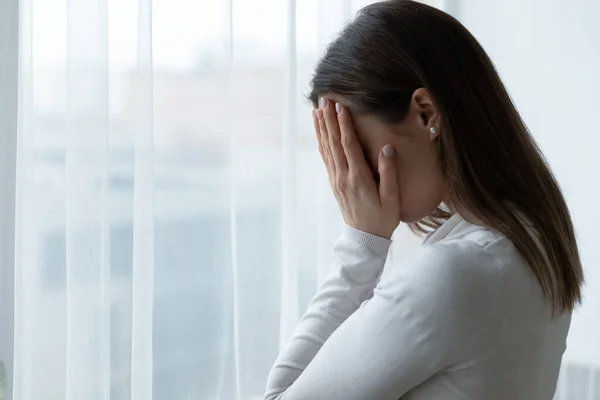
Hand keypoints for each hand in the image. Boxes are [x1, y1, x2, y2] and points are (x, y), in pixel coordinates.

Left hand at [313, 98, 400, 238]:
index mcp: (358, 178)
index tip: (341, 105)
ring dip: (322, 127)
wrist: (364, 239)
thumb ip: (389, 173)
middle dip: (329, 119)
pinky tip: (320, 130)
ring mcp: (336, 179)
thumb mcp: (392, 198)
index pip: (349, 145)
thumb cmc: (383, 218)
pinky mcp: (334, 182)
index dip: (344, 124)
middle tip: (325, 98)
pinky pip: (326, 157)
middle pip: (334, 142)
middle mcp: (343, 176)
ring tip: (318, 108)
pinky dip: (321, 141)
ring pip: (326, 148)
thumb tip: (387, 147)